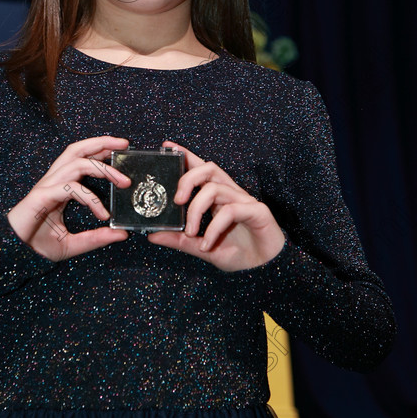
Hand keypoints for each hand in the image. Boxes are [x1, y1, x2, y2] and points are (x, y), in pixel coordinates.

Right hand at [7, 136, 130, 260]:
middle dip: (102, 143)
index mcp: (61, 185)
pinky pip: (70, 188)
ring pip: (76, 163)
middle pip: (78, 149)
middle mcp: (55, 180)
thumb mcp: (73, 243)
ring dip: (102, 168)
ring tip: (122, 181)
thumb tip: (120, 234)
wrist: (14, 254)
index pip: (82, 158)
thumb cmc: (37, 244)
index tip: (123, 150)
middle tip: (125, 144)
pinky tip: (101, 213)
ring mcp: (47, 187)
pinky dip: (89, 198)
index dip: (101, 150)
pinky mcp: (42, 196)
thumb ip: (96, 238)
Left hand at [148, 141, 284, 271]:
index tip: (167, 146)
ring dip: (197, 209)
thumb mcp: (202, 247)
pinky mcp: (257, 211)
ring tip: (191, 232)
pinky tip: (207, 245)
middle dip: (188, 179)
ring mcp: (245, 201)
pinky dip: (213, 228)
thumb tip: (152, 235)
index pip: (200, 169)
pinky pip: (230, 210)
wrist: (266, 271)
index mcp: (218, 197)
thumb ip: (180, 240)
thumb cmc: (238, 254)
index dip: (186, 156)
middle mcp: (231, 194)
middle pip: (208, 169)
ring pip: (215, 188)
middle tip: (176, 201)